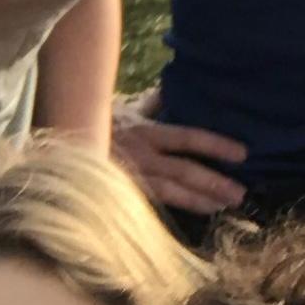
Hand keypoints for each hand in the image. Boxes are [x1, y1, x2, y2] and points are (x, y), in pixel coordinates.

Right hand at [112, 96, 248, 221]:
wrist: (61, 147)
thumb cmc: (99, 127)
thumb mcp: (126, 111)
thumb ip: (152, 104)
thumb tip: (171, 90)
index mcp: (145, 131)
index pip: (186, 138)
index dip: (215, 145)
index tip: (242, 153)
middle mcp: (141, 155)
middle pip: (184, 170)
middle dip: (214, 182)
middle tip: (240, 193)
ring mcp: (131, 178)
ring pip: (171, 192)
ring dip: (200, 200)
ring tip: (223, 206)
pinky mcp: (122, 195)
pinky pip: (153, 205)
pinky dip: (176, 209)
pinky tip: (196, 214)